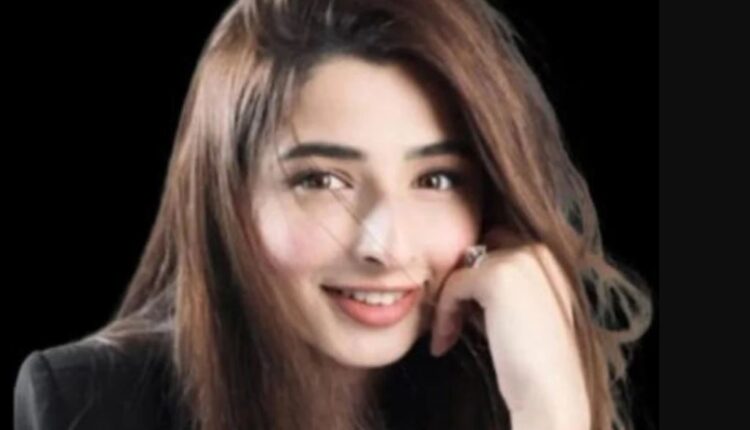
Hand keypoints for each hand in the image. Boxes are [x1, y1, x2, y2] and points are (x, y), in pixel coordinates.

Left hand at [429, 226, 589, 427]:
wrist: (549, 389)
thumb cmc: (534, 360)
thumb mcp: (521, 310)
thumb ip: (501, 287)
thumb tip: (462, 275)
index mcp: (549, 258)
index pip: (497, 245)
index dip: (476, 276)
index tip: (465, 312)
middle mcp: (538, 251)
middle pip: (477, 253)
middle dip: (460, 283)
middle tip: (452, 320)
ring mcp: (519, 259)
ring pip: (462, 269)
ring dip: (449, 302)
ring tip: (447, 334)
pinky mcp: (497, 275)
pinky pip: (453, 285)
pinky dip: (443, 313)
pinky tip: (445, 341)